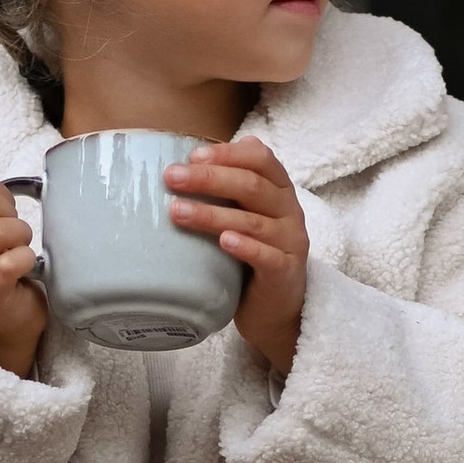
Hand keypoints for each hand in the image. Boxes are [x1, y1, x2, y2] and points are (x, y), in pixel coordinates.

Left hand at [166, 135, 310, 379]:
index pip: (261, 158)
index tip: (193, 156)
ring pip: (252, 221)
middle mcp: (290, 211)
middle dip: (209, 178)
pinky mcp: (286, 272)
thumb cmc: (254, 255)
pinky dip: (245, 247)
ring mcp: (291, 242)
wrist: (277, 308)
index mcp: (280, 190)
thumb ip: (231, 188)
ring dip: (211, 214)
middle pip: (252, 185)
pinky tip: (223, 241)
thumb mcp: (245, 215)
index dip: (228, 154)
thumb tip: (199, 154)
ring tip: (177, 212)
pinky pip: (267, 256)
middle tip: (172, 177)